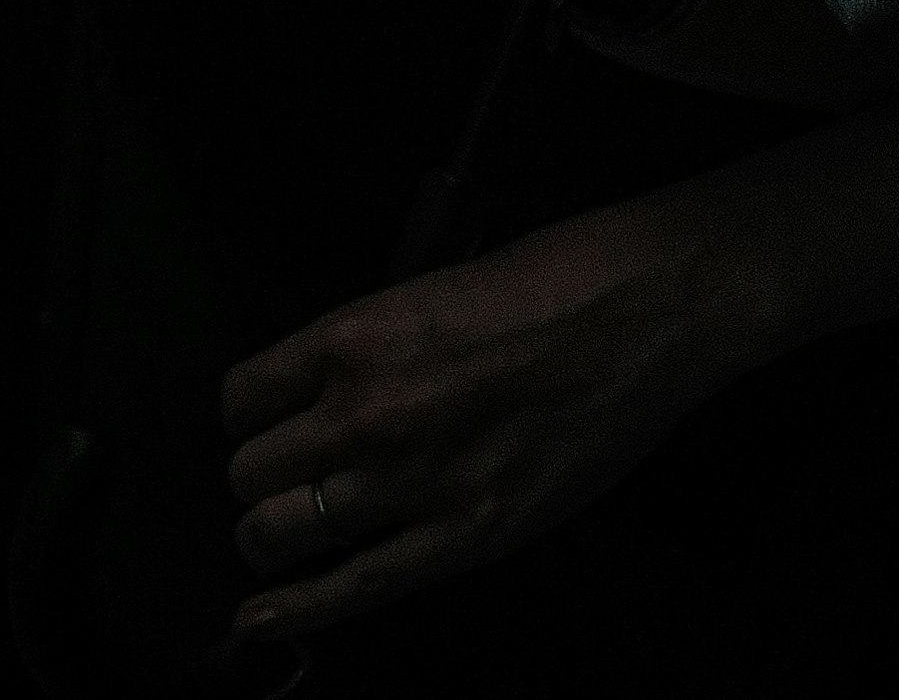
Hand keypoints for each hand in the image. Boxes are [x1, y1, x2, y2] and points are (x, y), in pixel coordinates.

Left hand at [224, 202, 743, 638]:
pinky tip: (260, 622)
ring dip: (273, 540)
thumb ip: (381, 348)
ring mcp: (411, 481)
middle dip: (260, 480)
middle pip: (250, 475)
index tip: (266, 425)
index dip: (251, 416)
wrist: (656, 308)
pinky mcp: (461, 536)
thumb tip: (335, 394)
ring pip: (277, 535)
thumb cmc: (567, 278)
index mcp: (362, 335)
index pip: (242, 397)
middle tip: (286, 480)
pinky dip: (293, 613)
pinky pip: (349, 590)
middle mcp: (368, 411)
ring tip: (287, 537)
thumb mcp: (446, 287)